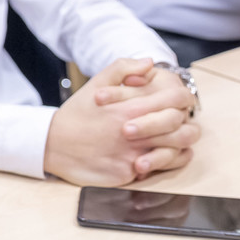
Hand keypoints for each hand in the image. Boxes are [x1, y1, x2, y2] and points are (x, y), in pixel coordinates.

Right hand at [42, 59, 199, 185]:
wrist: (52, 144)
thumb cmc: (76, 114)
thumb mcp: (96, 83)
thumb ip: (124, 68)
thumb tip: (149, 63)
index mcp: (130, 108)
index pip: (176, 101)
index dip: (185, 99)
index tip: (183, 101)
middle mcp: (135, 134)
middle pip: (182, 130)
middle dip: (187, 125)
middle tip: (182, 123)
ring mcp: (132, 156)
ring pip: (174, 153)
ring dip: (179, 146)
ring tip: (175, 141)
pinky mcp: (127, 175)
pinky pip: (157, 171)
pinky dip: (163, 163)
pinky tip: (160, 156)